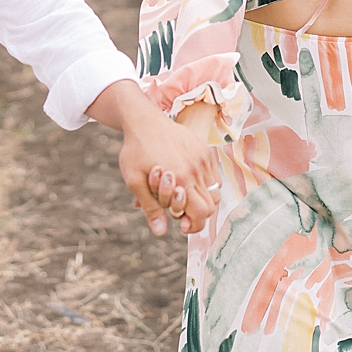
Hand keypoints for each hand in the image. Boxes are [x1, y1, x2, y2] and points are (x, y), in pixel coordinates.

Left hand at [85, 80, 219, 236]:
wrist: (143, 120)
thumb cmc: (135, 150)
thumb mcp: (135, 180)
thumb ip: (150, 207)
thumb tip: (160, 231)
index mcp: (181, 178)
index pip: (202, 212)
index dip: (195, 224)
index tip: (183, 225)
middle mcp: (197, 169)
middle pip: (212, 205)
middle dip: (198, 213)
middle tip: (182, 212)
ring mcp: (203, 158)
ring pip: (216, 191)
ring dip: (203, 199)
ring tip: (185, 196)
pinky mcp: (204, 150)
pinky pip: (214, 175)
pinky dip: (206, 184)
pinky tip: (188, 181)